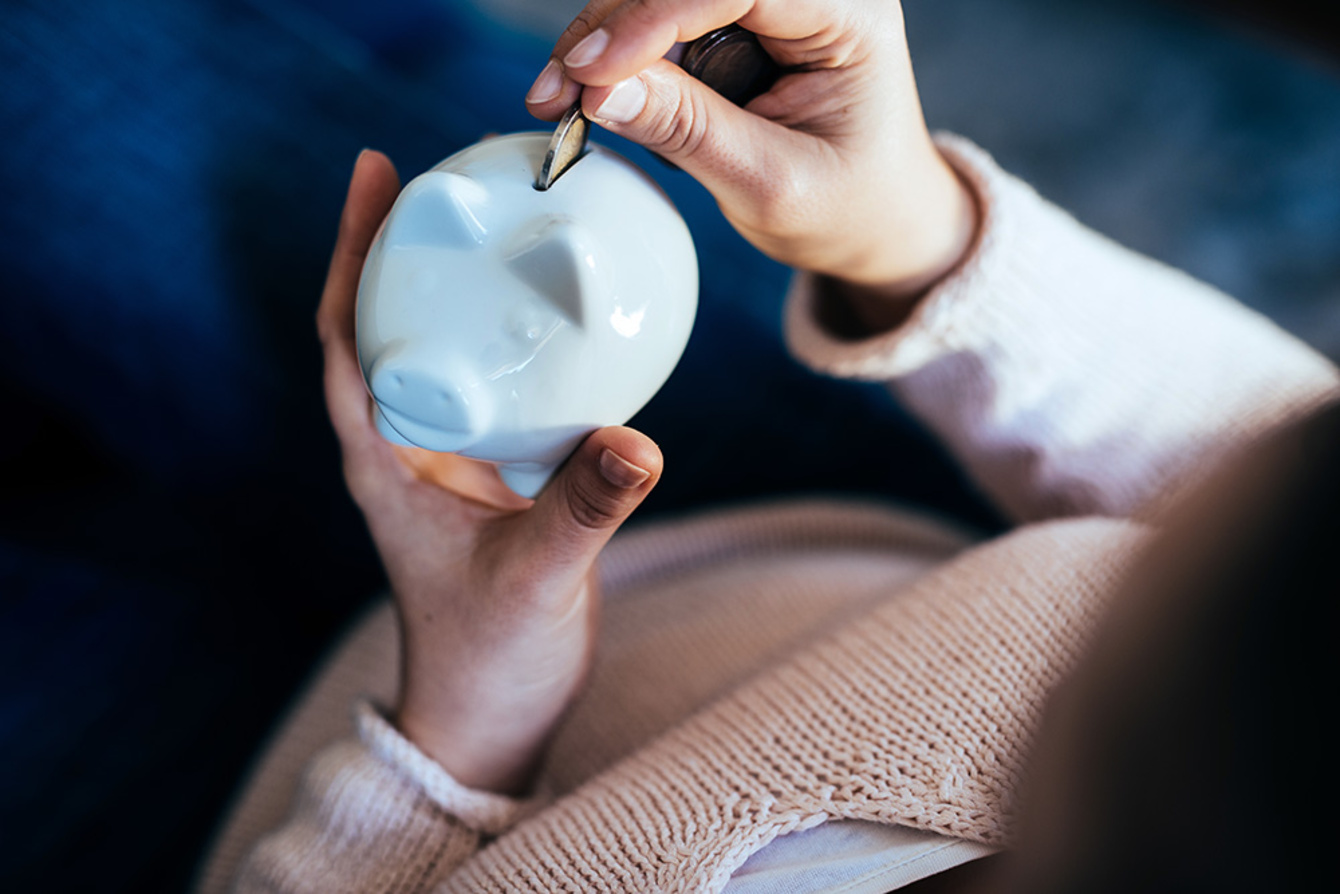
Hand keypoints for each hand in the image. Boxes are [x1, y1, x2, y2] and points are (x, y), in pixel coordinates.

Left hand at [318, 150, 662, 793]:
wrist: (490, 718)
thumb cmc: (487, 660)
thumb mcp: (536, 580)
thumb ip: (584, 510)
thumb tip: (639, 440)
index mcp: (387, 460)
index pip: (347, 336)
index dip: (352, 252)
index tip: (376, 174)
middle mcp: (410, 447)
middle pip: (391, 324)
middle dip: (407, 247)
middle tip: (449, 173)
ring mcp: (452, 461)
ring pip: (445, 351)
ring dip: (458, 287)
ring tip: (499, 222)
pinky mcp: (496, 477)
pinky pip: (500, 386)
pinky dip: (517, 341)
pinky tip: (560, 317)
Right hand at [525, 0, 978, 327]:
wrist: (874, 218)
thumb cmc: (848, 205)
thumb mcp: (771, 185)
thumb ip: (692, 132)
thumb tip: (602, 91)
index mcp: (849, 14)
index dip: (655, 18)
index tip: (592, 70)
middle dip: (614, 25)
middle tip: (559, 91)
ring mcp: (770, 3)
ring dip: (604, 37)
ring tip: (563, 101)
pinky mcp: (734, 19)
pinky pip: (660, 17)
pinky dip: (616, 52)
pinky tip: (589, 92)